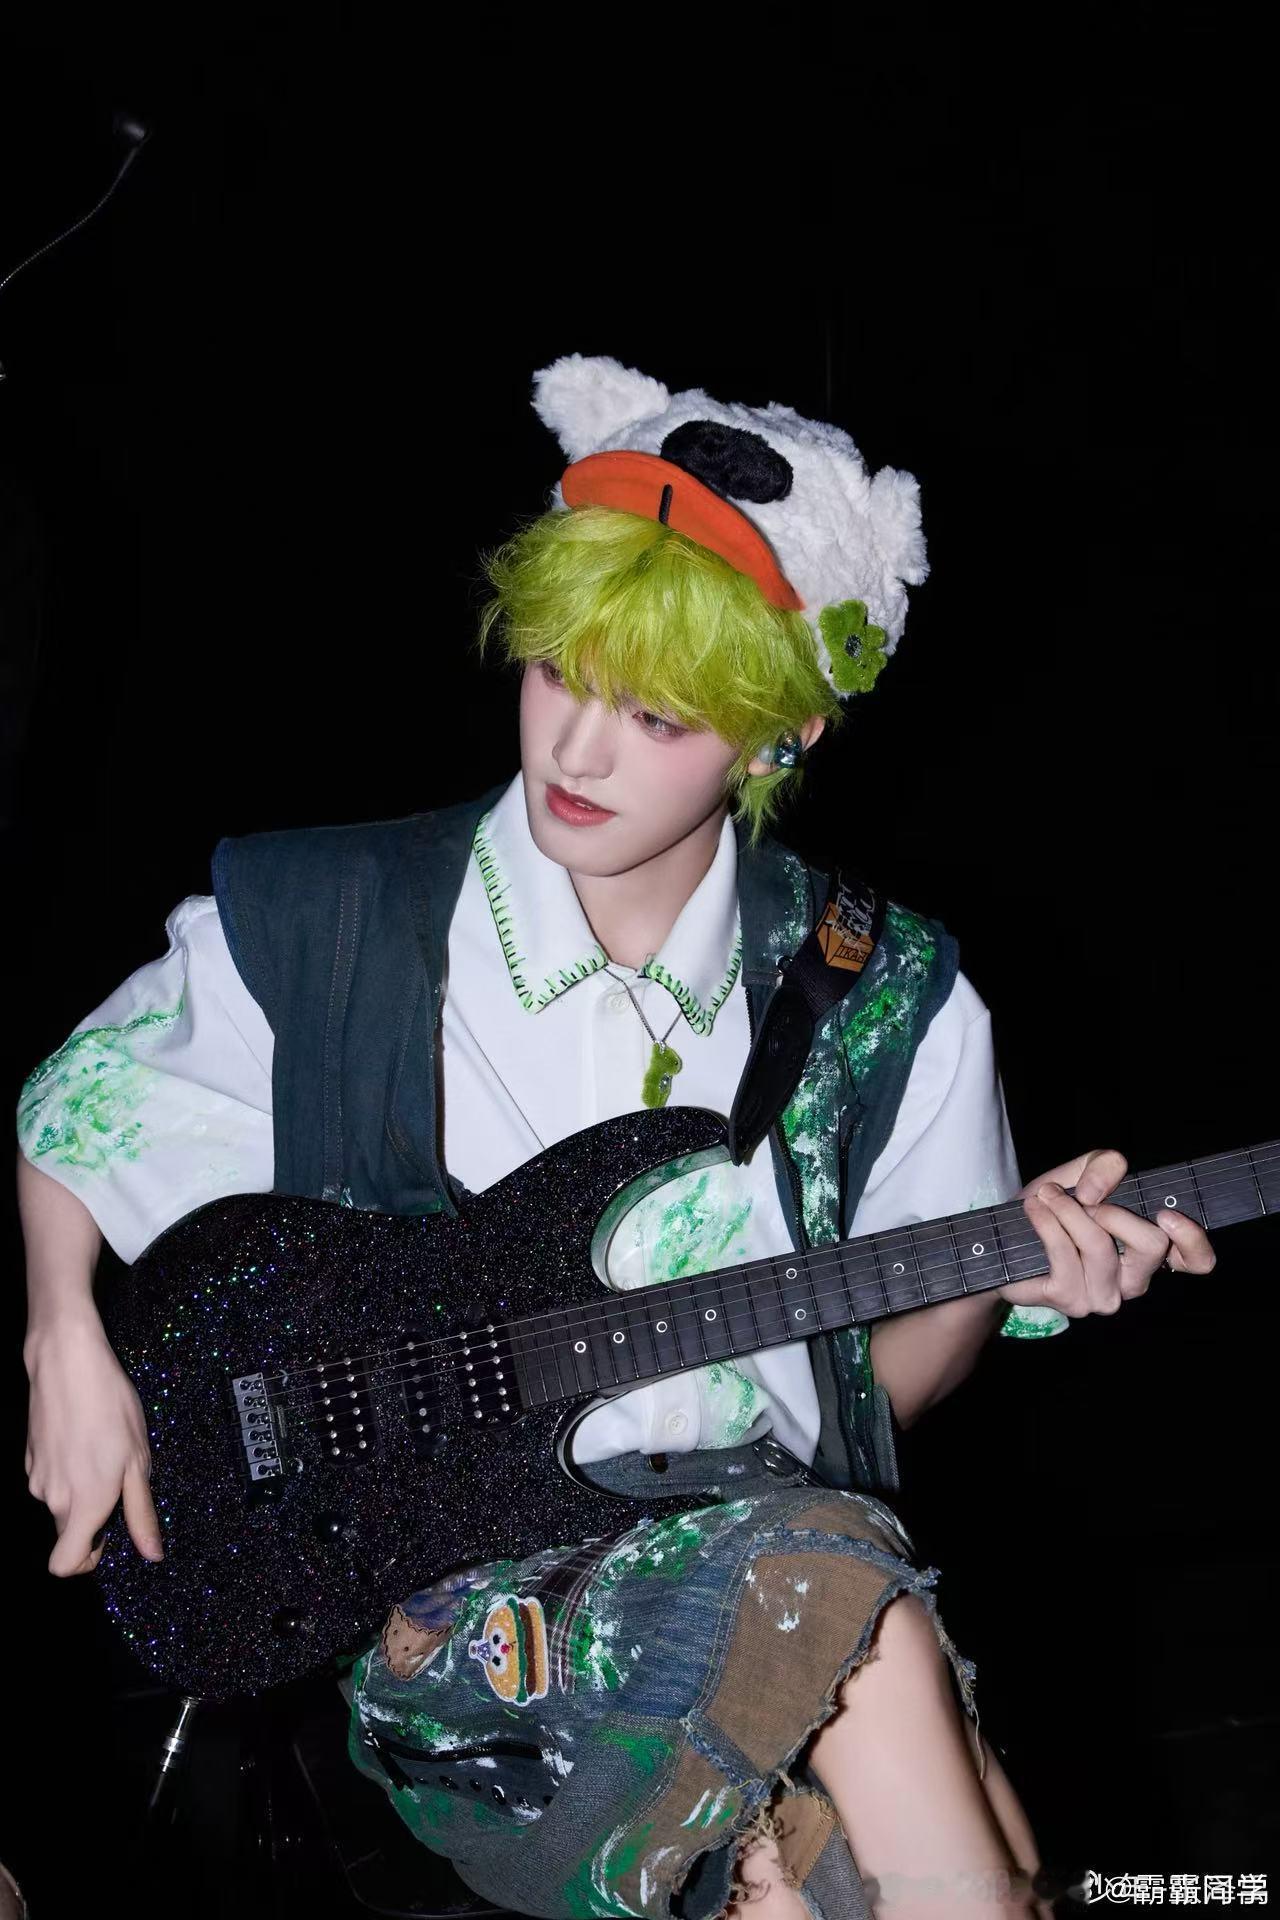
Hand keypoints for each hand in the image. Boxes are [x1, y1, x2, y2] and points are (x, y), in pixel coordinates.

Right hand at [25, 1316, 162, 1575]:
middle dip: (92, 1520)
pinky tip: (86, 1439)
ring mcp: (37, 1478)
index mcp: (84, 1505)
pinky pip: (51, 1480)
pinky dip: (68, 1471)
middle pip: (67, 1533)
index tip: (107, 1540)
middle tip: (118, 1482)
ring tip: (105, 1452)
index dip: (87, 1561)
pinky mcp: (30, 1458)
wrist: (68, 1363)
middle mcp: (54, 1498)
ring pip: (60, 1504)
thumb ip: (141, 1513)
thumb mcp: (138, 1462)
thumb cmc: (110, 1407)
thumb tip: (152, 1554)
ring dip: (81, 1492)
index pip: (66, 1565)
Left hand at [1003, 1147, 1216, 1319]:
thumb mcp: (1082, 1173)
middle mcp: (1134, 1280)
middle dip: (1114, 1210)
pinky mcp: (1070, 1299)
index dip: (1193, 1240)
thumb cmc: (1056, 1206)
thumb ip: (1101, 1166)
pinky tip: (1035, 1210)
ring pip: (1100, 1246)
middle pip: (1151, 1245)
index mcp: (1149, 1252)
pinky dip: (1047, 1223)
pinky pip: (1064, 1255)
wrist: (1006, 1239)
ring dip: (1068, 1211)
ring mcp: (1103, 1295)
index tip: (1167, 1214)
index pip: (1196, 1261)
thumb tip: (1096, 1191)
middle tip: (1083, 1197)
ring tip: (1046, 1196)